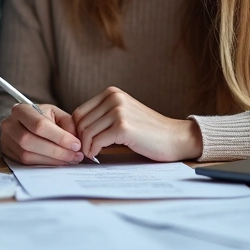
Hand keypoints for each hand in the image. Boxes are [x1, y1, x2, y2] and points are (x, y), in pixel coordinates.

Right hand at [0, 103, 85, 165]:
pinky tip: (58, 163)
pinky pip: (26, 164)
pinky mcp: (8, 154)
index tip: (76, 144)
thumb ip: (68, 124)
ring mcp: (6, 140)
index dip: (59, 137)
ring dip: (52, 160)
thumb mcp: (56, 114)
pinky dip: (45, 164)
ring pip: (27, 155)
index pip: (39, 125)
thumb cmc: (44, 118)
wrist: (25, 124)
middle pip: (30, 141)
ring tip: (70, 159)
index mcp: (21, 110)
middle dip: (56, 151)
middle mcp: (9, 124)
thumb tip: (75, 141)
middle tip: (75, 155)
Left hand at [72, 87, 202, 161]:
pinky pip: (97, 141)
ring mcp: (118, 111)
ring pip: (86, 132)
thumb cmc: (148, 131)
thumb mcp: (123, 115)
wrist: (175, 137)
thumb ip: (103, 116)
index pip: (79, 112)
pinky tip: (97, 156)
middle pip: (80, 122)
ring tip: (92, 154)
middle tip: (85, 152)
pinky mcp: (123, 127)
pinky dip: (93, 151)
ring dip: (86, 147)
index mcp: (112, 93)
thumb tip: (75, 131)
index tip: (81, 144)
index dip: (76, 130)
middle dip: (79, 140)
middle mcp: (114, 98)